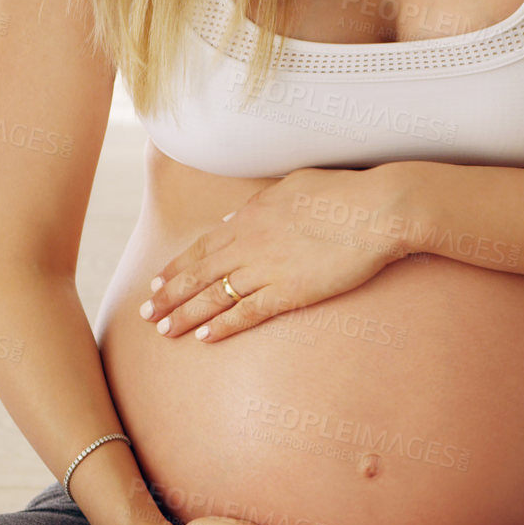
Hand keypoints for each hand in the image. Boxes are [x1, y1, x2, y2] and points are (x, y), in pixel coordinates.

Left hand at [141, 164, 418, 342]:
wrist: (376, 210)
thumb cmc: (342, 194)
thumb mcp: (292, 186)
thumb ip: (259, 204)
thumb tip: (234, 216)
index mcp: (249, 217)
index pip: (202, 247)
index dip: (177, 267)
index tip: (157, 282)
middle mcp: (250, 243)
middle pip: (199, 274)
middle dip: (169, 295)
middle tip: (147, 314)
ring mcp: (268, 269)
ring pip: (215, 296)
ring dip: (187, 315)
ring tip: (165, 331)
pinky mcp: (290, 292)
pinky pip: (248, 313)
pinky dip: (224, 325)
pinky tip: (205, 337)